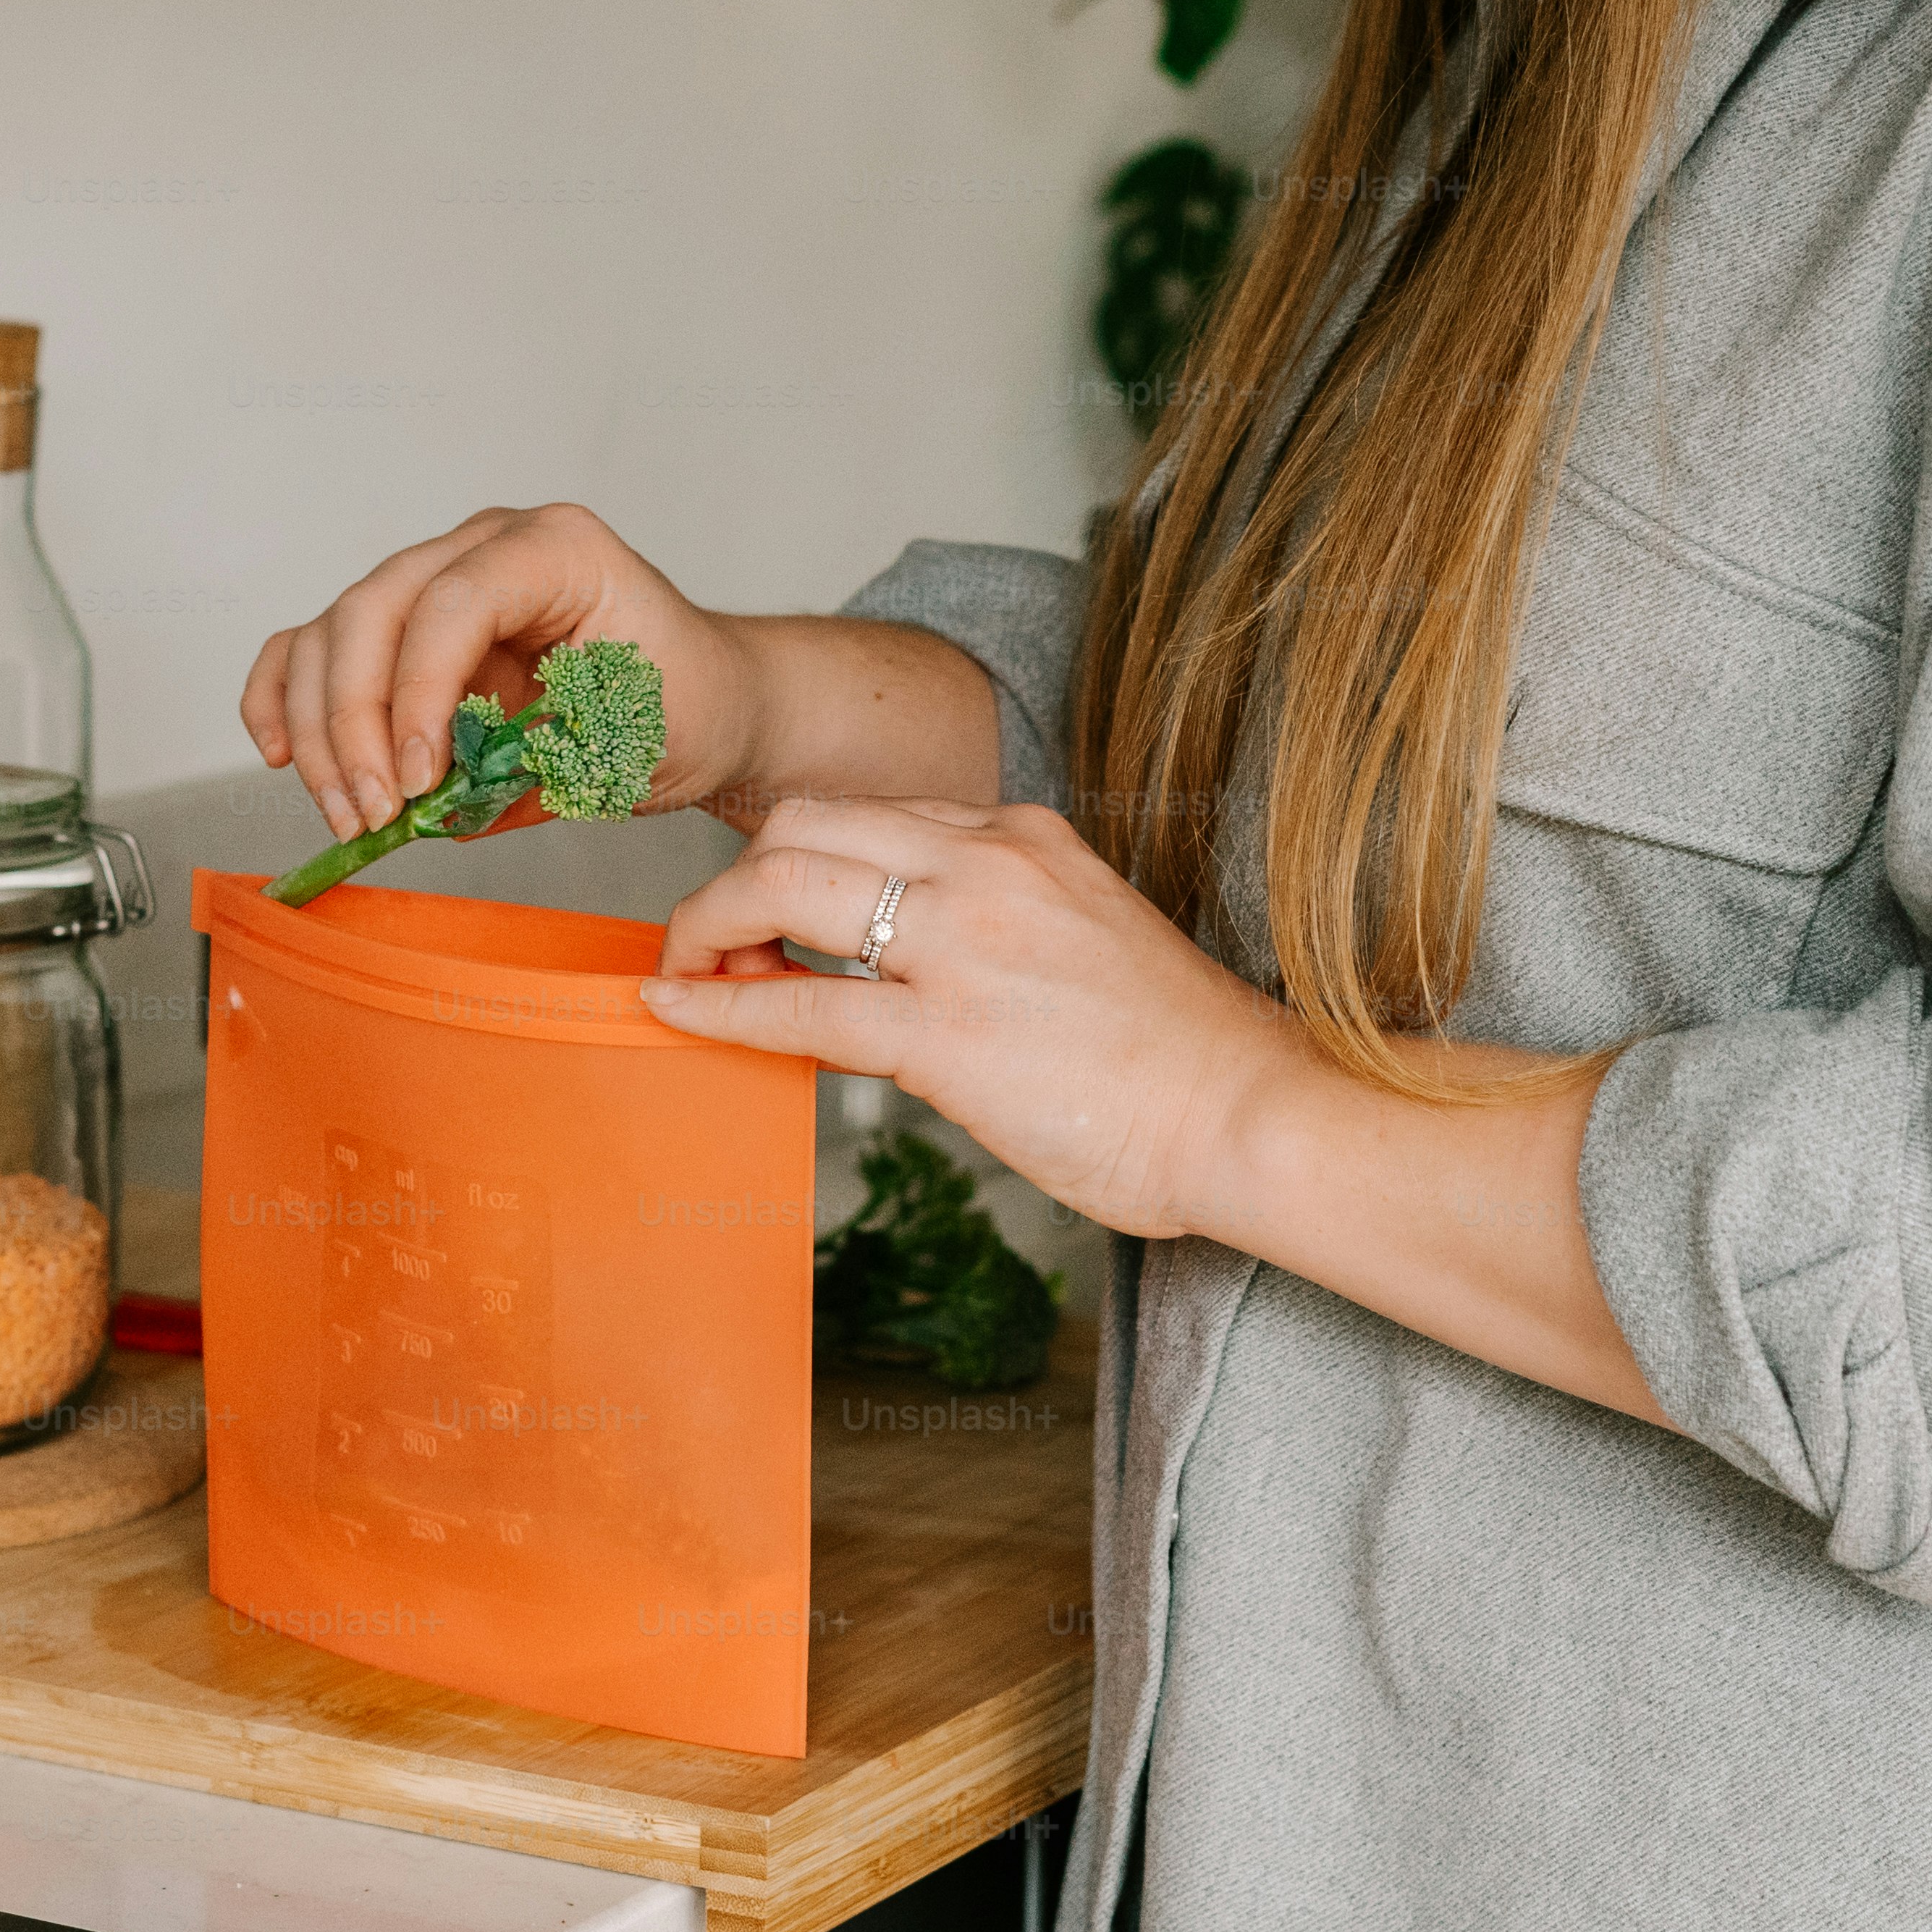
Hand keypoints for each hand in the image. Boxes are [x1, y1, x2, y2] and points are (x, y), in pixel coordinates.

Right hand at [239, 504, 759, 842]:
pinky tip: (281, 753)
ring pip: (332, 633)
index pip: (455, 602)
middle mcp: (486, 546)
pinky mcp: (406, 628)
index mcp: (557, 550)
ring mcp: (437, 577)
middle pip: (373, 610)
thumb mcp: (628, 744)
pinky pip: (318, 647)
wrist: (704, 701)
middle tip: (374, 812)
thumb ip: (529, 766)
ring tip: (353, 815)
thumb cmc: (683, 709)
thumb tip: (427, 803)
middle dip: (356, 722)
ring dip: (322, 731)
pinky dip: (288, 697)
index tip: (418, 781)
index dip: (419, 693)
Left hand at [636, 794, 1665, 1420]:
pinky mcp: (946, 1034)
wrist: (1254, 1116)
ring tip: (685, 973)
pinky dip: (719, 1003)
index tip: (766, 910)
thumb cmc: (1177, 1057)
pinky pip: (797, 1001)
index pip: (868, 815)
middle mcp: (986, 866)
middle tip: (703, 940)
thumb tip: (904, 968)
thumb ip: (993, 926)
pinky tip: (676, 1013)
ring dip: (708, 927)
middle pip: (802, 824)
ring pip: (781, 886)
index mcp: (1021, 836)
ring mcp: (963, 943)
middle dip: (731, 877)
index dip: (794, 860)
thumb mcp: (1082, 941)